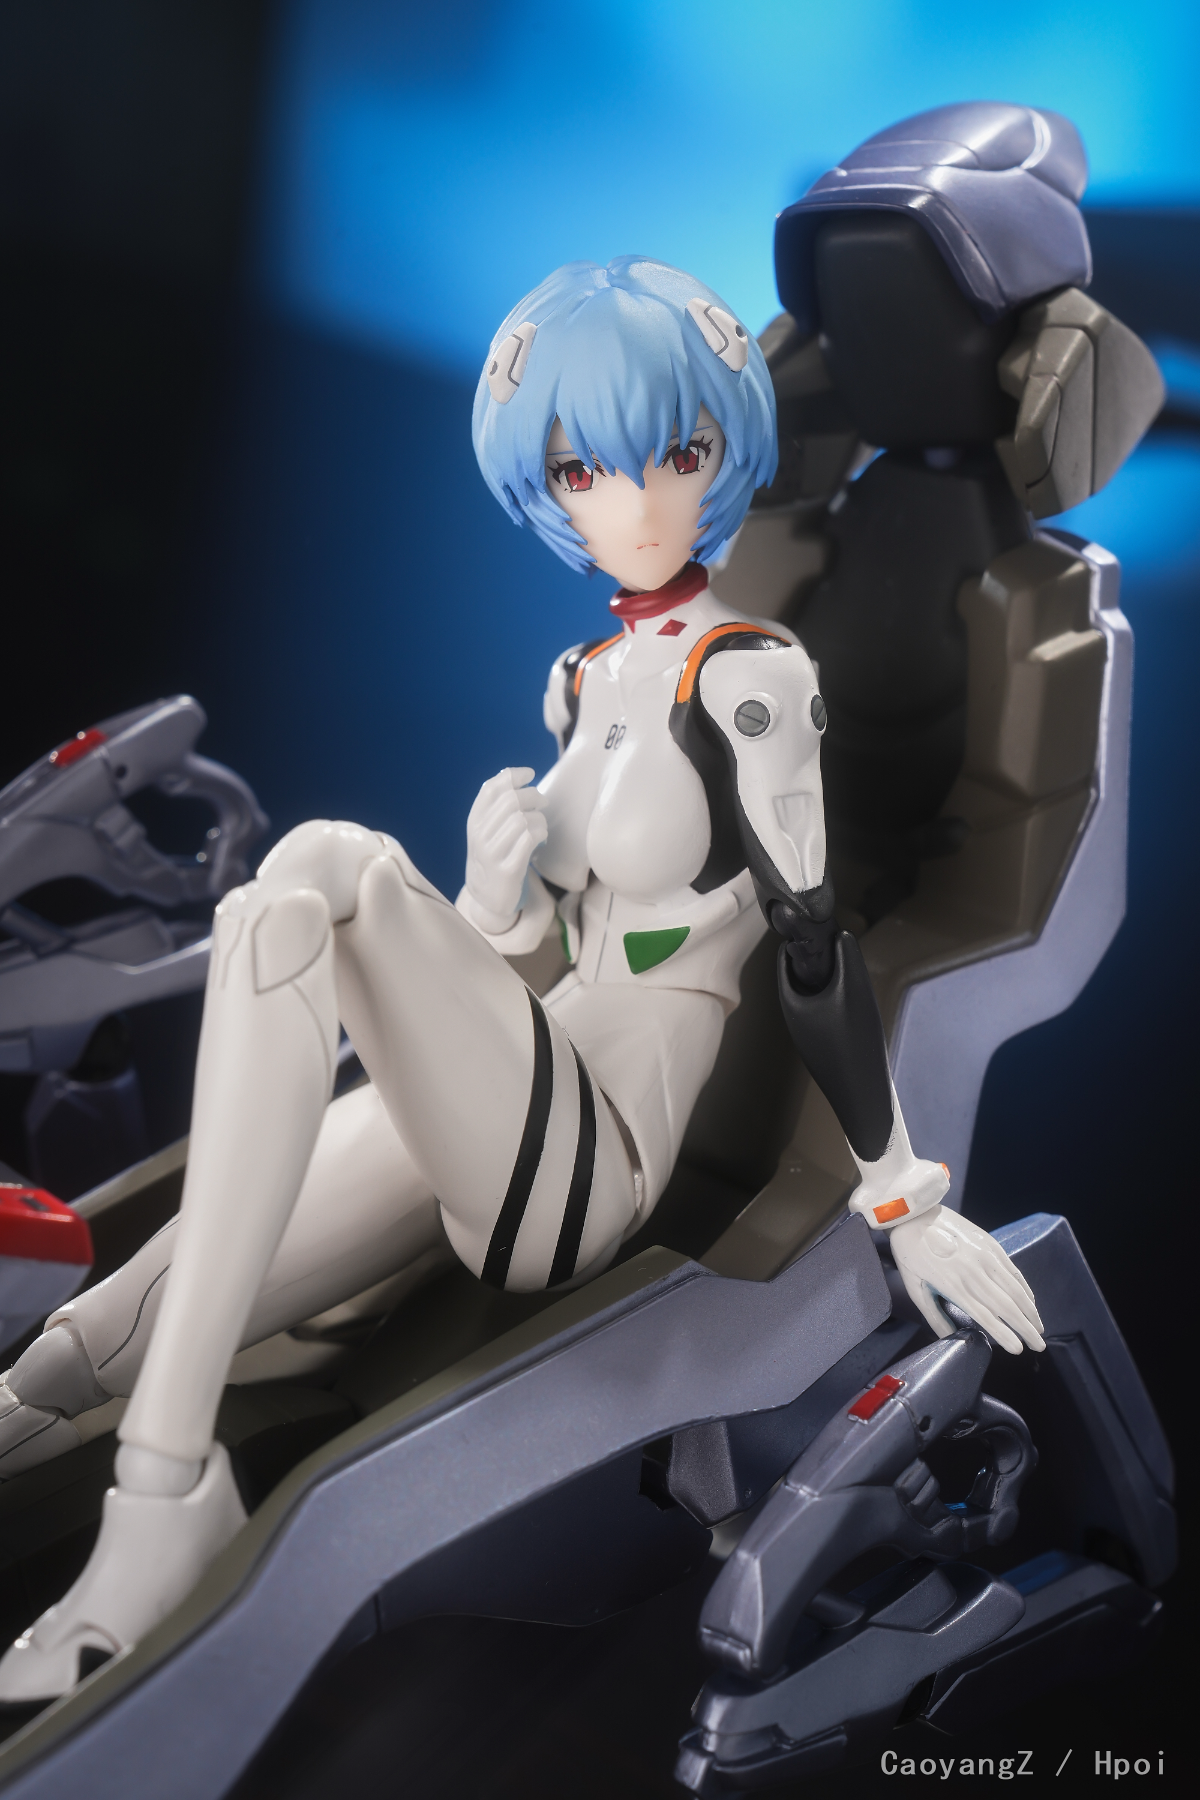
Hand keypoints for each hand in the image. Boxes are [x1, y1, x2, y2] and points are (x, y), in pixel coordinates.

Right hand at [464, 768, 547, 931]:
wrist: (487, 896)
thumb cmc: (494, 856)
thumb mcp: (487, 829)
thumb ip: (496, 805)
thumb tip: (511, 773)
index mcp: (474, 822)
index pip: (491, 789)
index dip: (512, 776)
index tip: (530, 774)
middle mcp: (479, 836)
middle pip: (510, 801)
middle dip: (532, 796)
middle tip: (542, 802)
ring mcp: (492, 854)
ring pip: (522, 819)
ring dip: (538, 818)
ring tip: (541, 825)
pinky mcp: (508, 869)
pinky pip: (528, 839)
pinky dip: (540, 833)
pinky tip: (541, 838)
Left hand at [889, 1205, 1044, 1355]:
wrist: (914, 1215)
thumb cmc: (910, 1255)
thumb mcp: (915, 1289)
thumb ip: (935, 1316)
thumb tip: (950, 1339)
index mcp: (953, 1285)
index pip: (985, 1316)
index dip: (1004, 1335)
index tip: (1018, 1350)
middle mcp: (973, 1272)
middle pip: (1006, 1306)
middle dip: (1025, 1328)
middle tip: (1039, 1346)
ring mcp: (984, 1256)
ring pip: (1014, 1289)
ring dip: (1030, 1311)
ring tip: (1039, 1329)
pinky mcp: (990, 1244)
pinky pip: (1013, 1271)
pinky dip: (1025, 1289)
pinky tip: (1031, 1302)